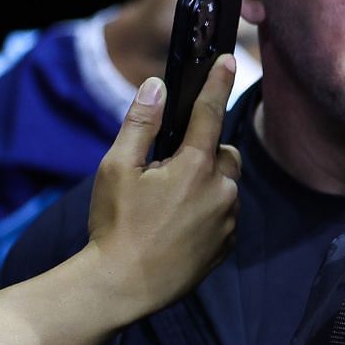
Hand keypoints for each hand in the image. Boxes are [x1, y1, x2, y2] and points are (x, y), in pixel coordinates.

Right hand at [83, 53, 241, 322]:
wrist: (122, 285)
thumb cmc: (115, 224)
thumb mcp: (117, 168)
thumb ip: (140, 124)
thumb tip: (156, 86)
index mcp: (196, 167)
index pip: (212, 113)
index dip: (218, 83)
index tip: (230, 60)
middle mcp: (222, 190)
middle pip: (225, 153)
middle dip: (204, 152)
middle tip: (166, 169)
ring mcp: (229, 220)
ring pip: (226, 186)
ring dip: (206, 184)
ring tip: (166, 205)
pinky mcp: (227, 244)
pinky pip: (225, 215)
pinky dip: (208, 212)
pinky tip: (176, 226)